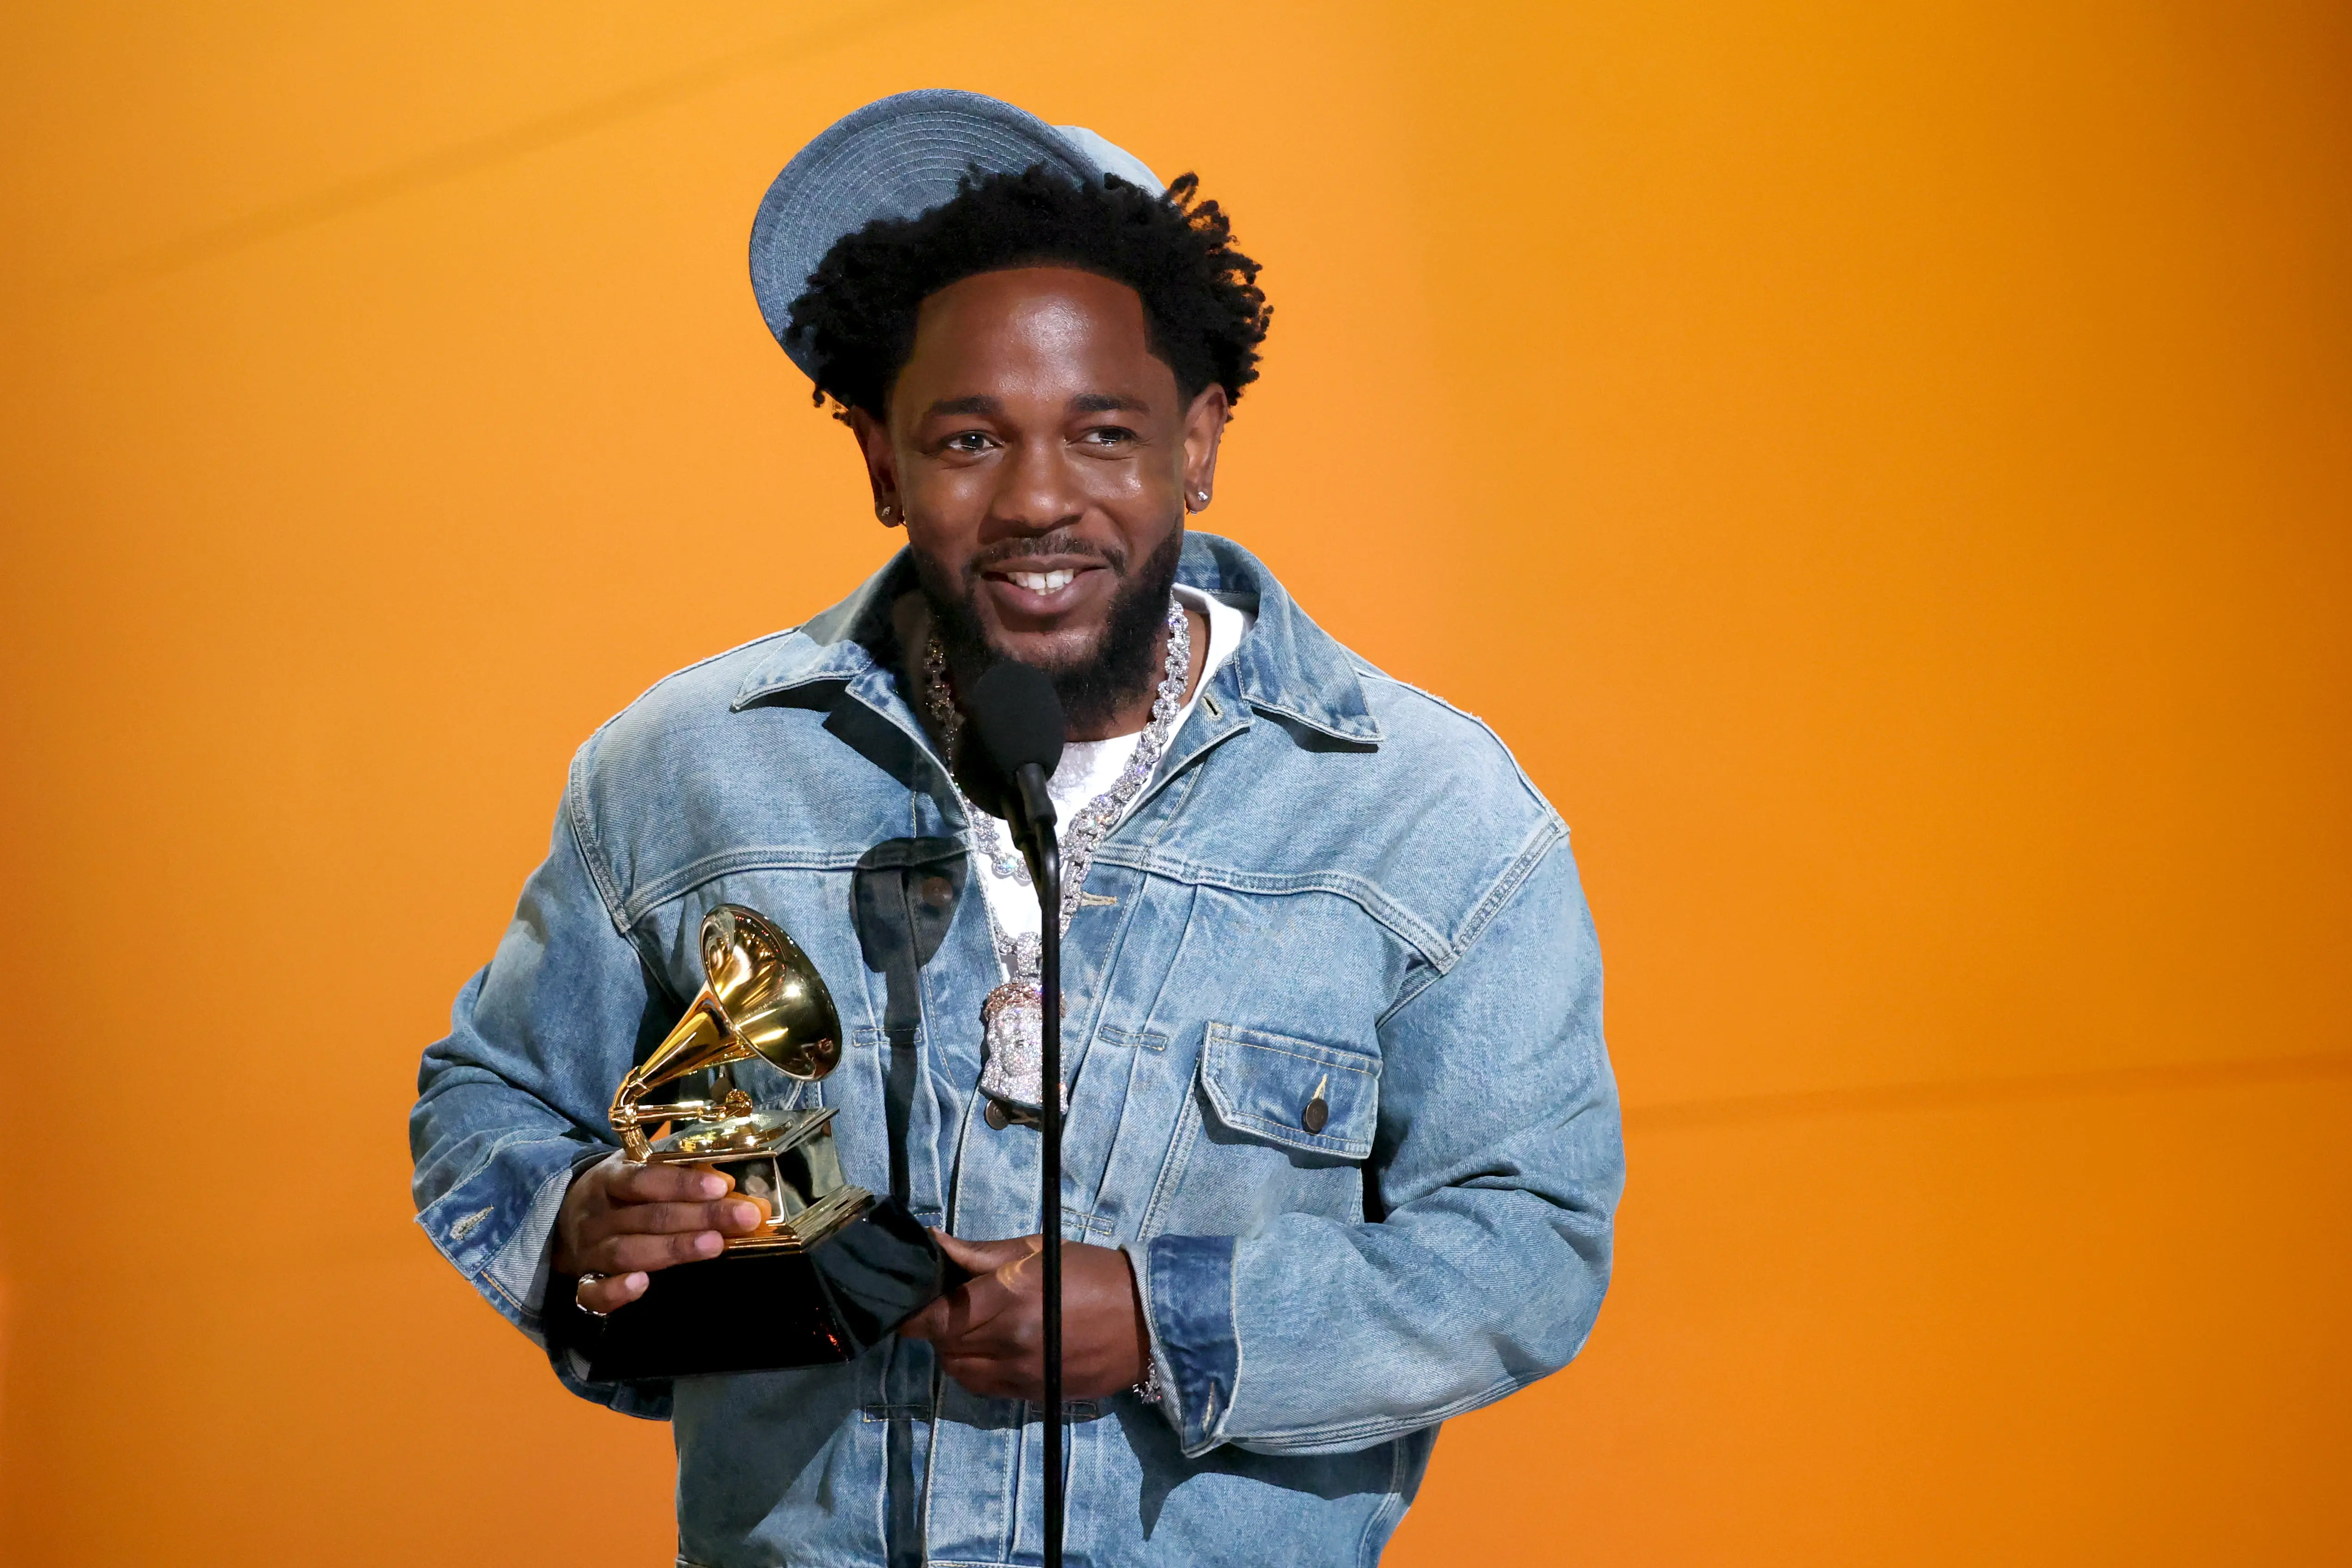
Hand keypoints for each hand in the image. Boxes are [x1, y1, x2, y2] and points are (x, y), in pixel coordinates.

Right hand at [552, 1153, 766, 1313]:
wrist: (561, 1216)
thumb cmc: (619, 1191)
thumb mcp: (641, 1169)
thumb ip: (682, 1174)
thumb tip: (733, 1188)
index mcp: (610, 1179)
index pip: (644, 1179)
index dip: (682, 1183)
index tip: (722, 1186)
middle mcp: (597, 1215)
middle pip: (648, 1217)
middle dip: (699, 1216)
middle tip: (743, 1217)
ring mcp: (589, 1251)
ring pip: (629, 1252)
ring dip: (673, 1249)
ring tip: (714, 1245)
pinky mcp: (583, 1282)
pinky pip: (592, 1293)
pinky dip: (615, 1292)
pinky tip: (641, 1285)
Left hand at [898, 1233, 1149, 1402]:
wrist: (1145, 1322)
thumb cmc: (1092, 1274)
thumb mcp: (1037, 1251)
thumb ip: (981, 1253)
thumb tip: (936, 1243)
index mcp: (1009, 1296)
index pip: (937, 1316)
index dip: (913, 1313)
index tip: (908, 1302)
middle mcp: (1008, 1340)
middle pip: (943, 1344)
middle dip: (936, 1326)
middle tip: (948, 1306)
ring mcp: (1020, 1373)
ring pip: (957, 1370)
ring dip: (953, 1349)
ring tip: (969, 1328)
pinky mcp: (1031, 1394)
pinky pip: (981, 1388)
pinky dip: (972, 1370)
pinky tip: (987, 1350)